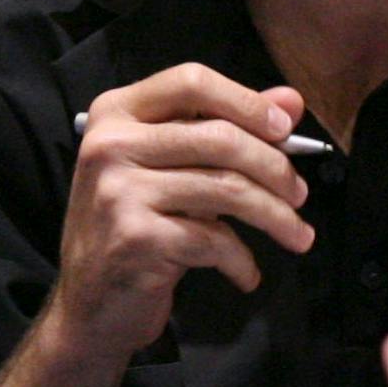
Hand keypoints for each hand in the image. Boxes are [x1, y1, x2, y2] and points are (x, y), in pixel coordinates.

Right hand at [45, 66, 313, 370]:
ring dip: (275, 216)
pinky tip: (246, 273)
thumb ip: (225, 128)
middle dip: (275, 168)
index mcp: (115, 112)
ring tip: (296, 234)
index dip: (247, 102)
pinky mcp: (136, 238)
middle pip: (220, 138)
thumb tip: (292, 101)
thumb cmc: (135, 226)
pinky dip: (242, 260)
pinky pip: (214, 240)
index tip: (285, 130)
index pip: (191, 82)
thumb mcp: (170, 168)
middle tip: (299, 194)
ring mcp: (119, 191)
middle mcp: (110, 145)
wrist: (88, 304)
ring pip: (227, 189)